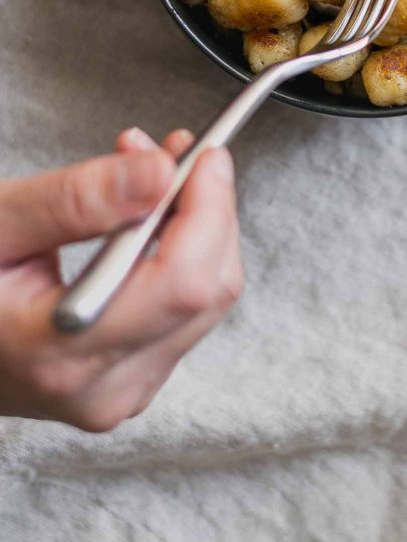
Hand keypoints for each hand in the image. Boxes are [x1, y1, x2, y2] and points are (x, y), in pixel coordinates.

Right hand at [0, 128, 240, 430]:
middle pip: (209, 289)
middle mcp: (103, 387)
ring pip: (208, 298)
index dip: (209, 209)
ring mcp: (121, 390)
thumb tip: (159, 172)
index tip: (204, 154)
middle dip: (205, 207)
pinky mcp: (131, 377)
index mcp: (63, 353)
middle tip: (171, 151)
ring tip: (146, 174)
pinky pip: (187, 309)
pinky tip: (145, 217)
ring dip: (195, 224)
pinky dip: (182, 251)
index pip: (185, 283)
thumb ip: (76, 199)